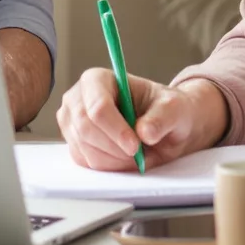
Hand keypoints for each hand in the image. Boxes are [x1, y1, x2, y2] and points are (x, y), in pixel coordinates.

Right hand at [58, 70, 228, 171]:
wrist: (161, 128)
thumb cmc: (165, 111)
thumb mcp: (173, 108)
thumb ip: (162, 117)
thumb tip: (145, 132)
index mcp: (98, 79)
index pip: (97, 106)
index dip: (116, 129)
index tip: (135, 145)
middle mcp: (78, 98)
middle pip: (86, 129)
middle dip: (115, 148)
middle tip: (138, 153)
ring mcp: (71, 122)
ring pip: (86, 149)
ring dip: (115, 159)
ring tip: (135, 152)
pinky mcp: (73, 144)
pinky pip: (86, 162)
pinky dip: (109, 166)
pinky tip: (124, 156)